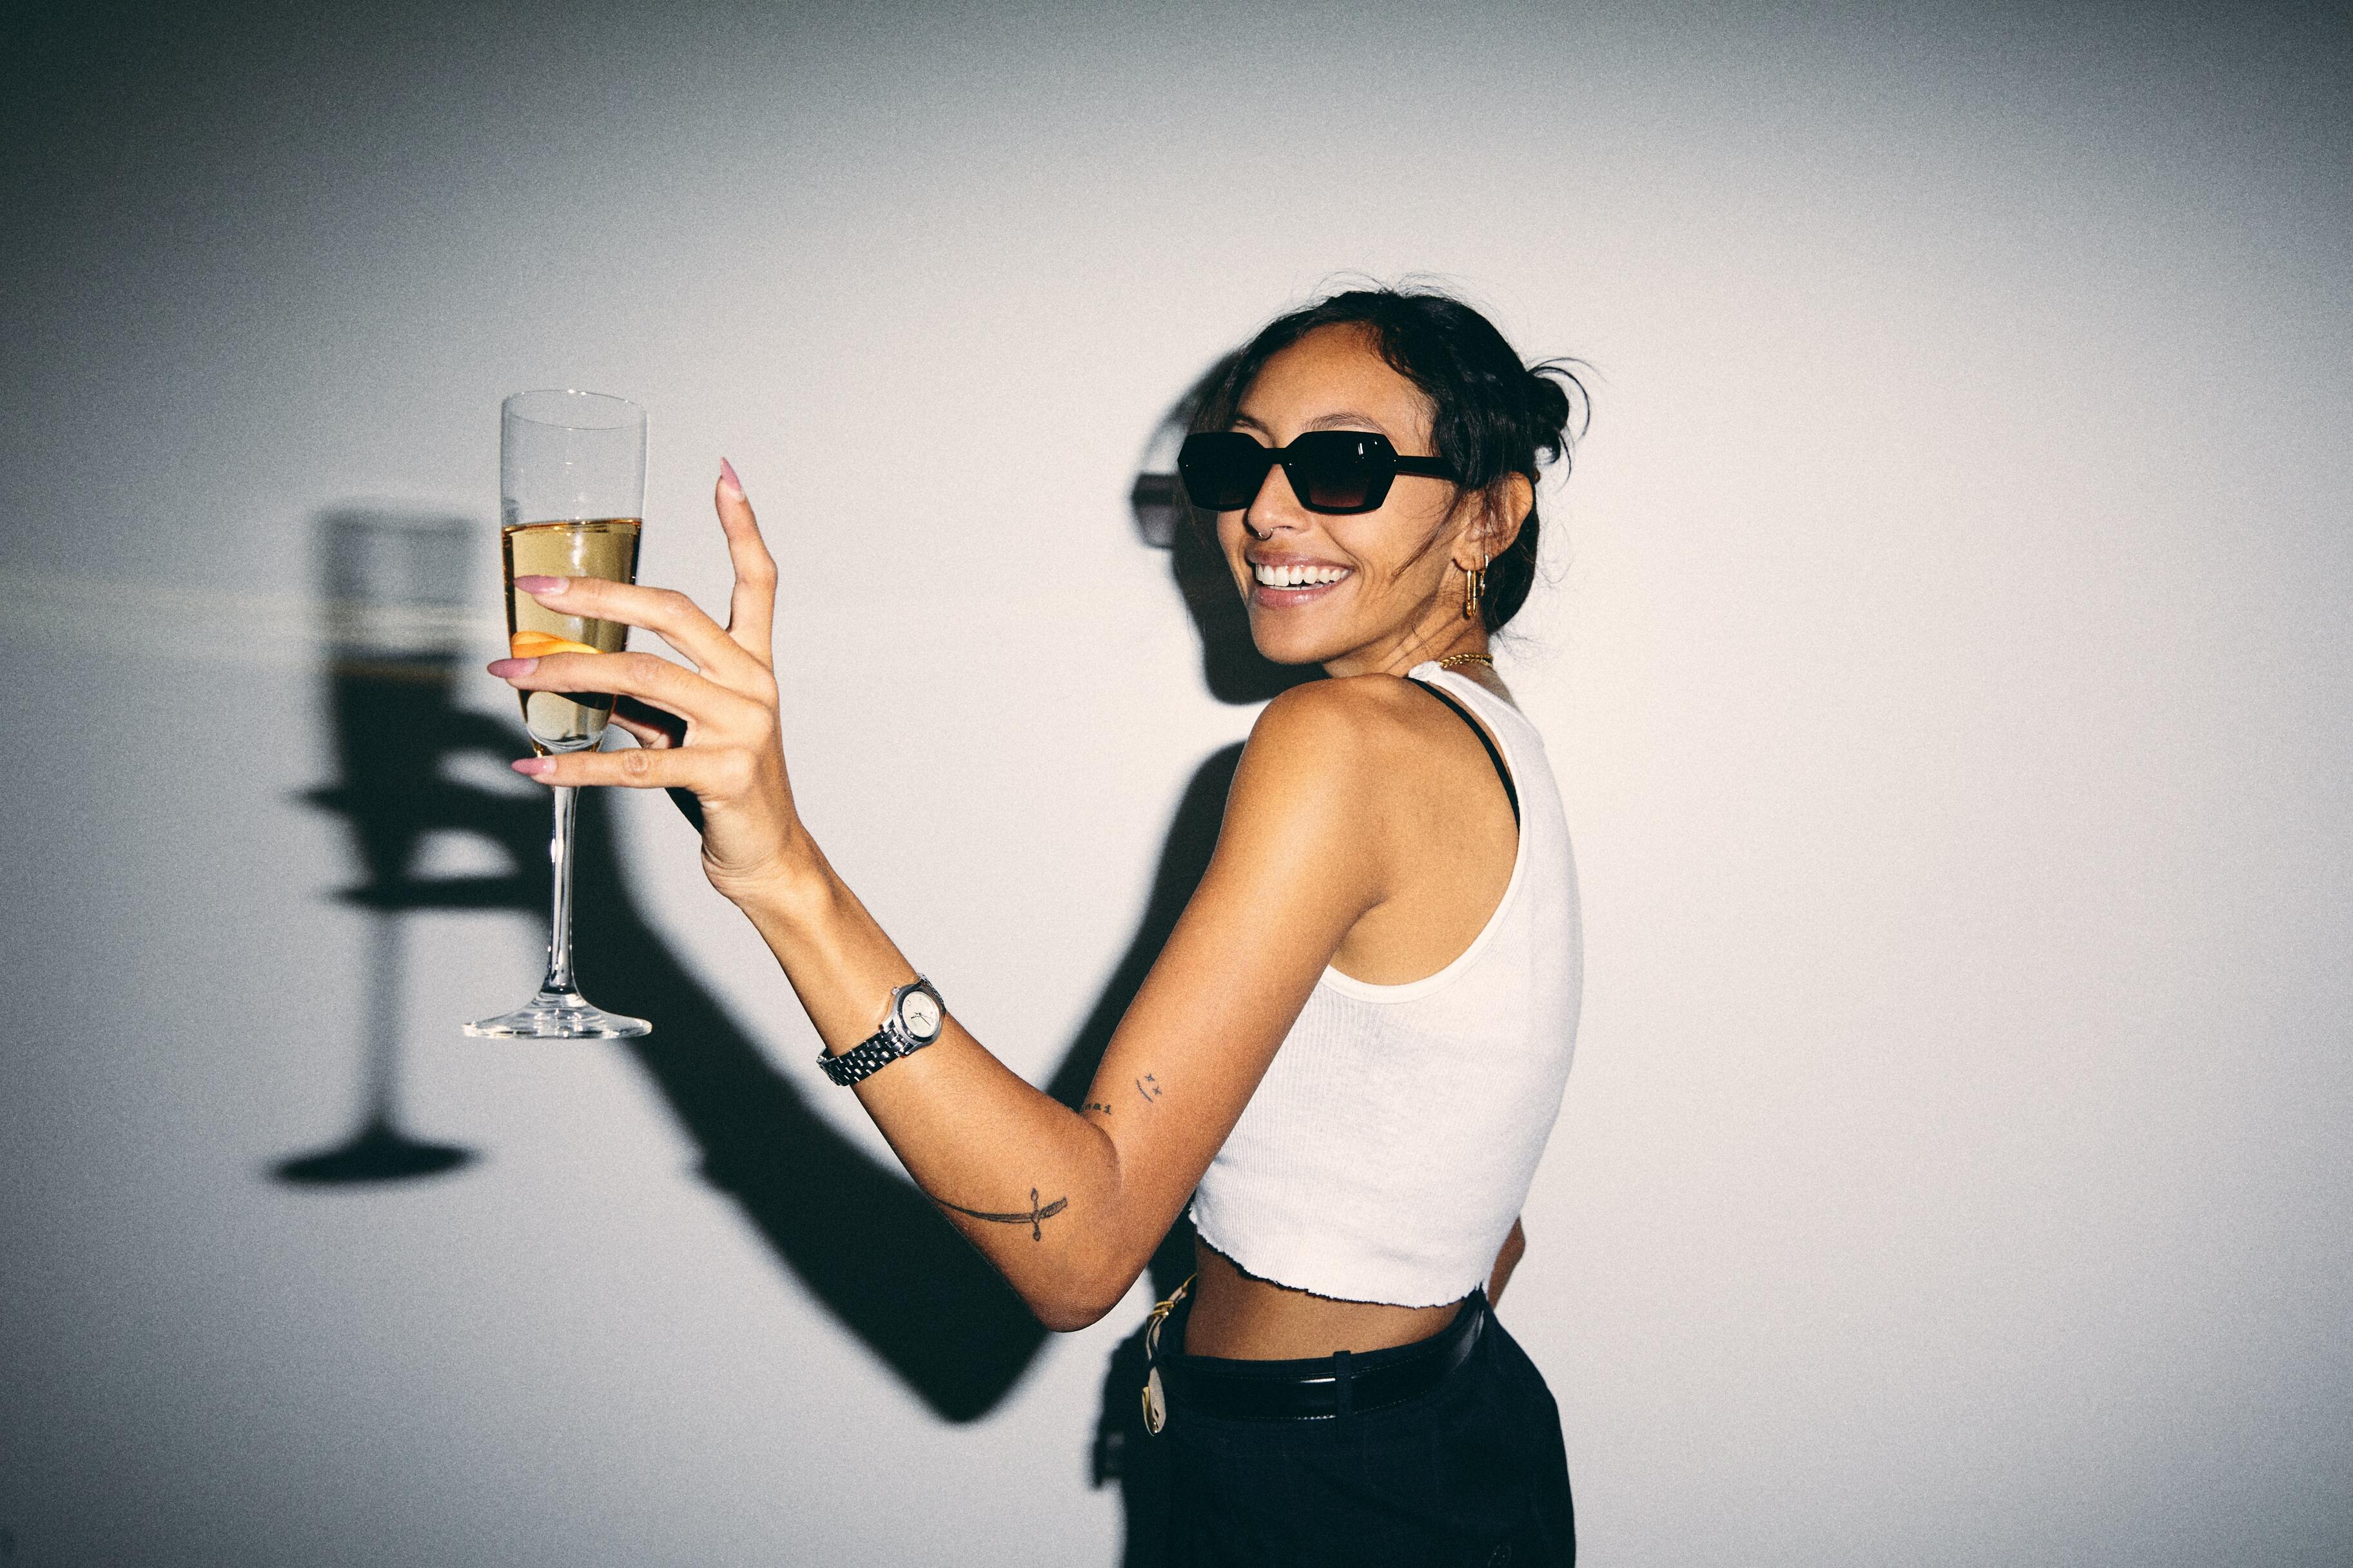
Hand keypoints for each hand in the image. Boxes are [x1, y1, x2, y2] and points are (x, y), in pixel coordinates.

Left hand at [487, 460, 800, 898]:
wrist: (768, 858)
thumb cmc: (725, 785)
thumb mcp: (688, 727)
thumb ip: (647, 693)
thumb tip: (576, 670)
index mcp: (752, 663)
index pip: (758, 581)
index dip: (742, 525)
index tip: (724, 474)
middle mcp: (754, 683)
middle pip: (673, 613)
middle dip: (598, 595)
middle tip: (536, 591)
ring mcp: (745, 727)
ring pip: (641, 680)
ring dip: (564, 676)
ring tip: (510, 677)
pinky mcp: (725, 773)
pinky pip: (635, 762)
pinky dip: (576, 767)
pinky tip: (532, 764)